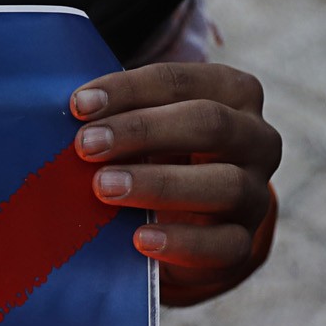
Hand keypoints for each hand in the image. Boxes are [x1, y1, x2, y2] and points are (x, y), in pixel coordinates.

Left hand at [71, 63, 281, 305]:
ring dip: (159, 183)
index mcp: (233, 94)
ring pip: (224, 183)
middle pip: (209, 123)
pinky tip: (140, 240)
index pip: (182, 82)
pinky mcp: (242, 241)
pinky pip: (223, 243)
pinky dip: (182, 241)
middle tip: (86, 145)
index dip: (129, 90)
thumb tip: (70, 115)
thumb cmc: (158, 158)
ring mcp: (255, 193)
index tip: (79, 105)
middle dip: (142, 131)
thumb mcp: (144, 130)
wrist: (192, 224)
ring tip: (103, 187)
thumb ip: (117, 118)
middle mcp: (256, 139)